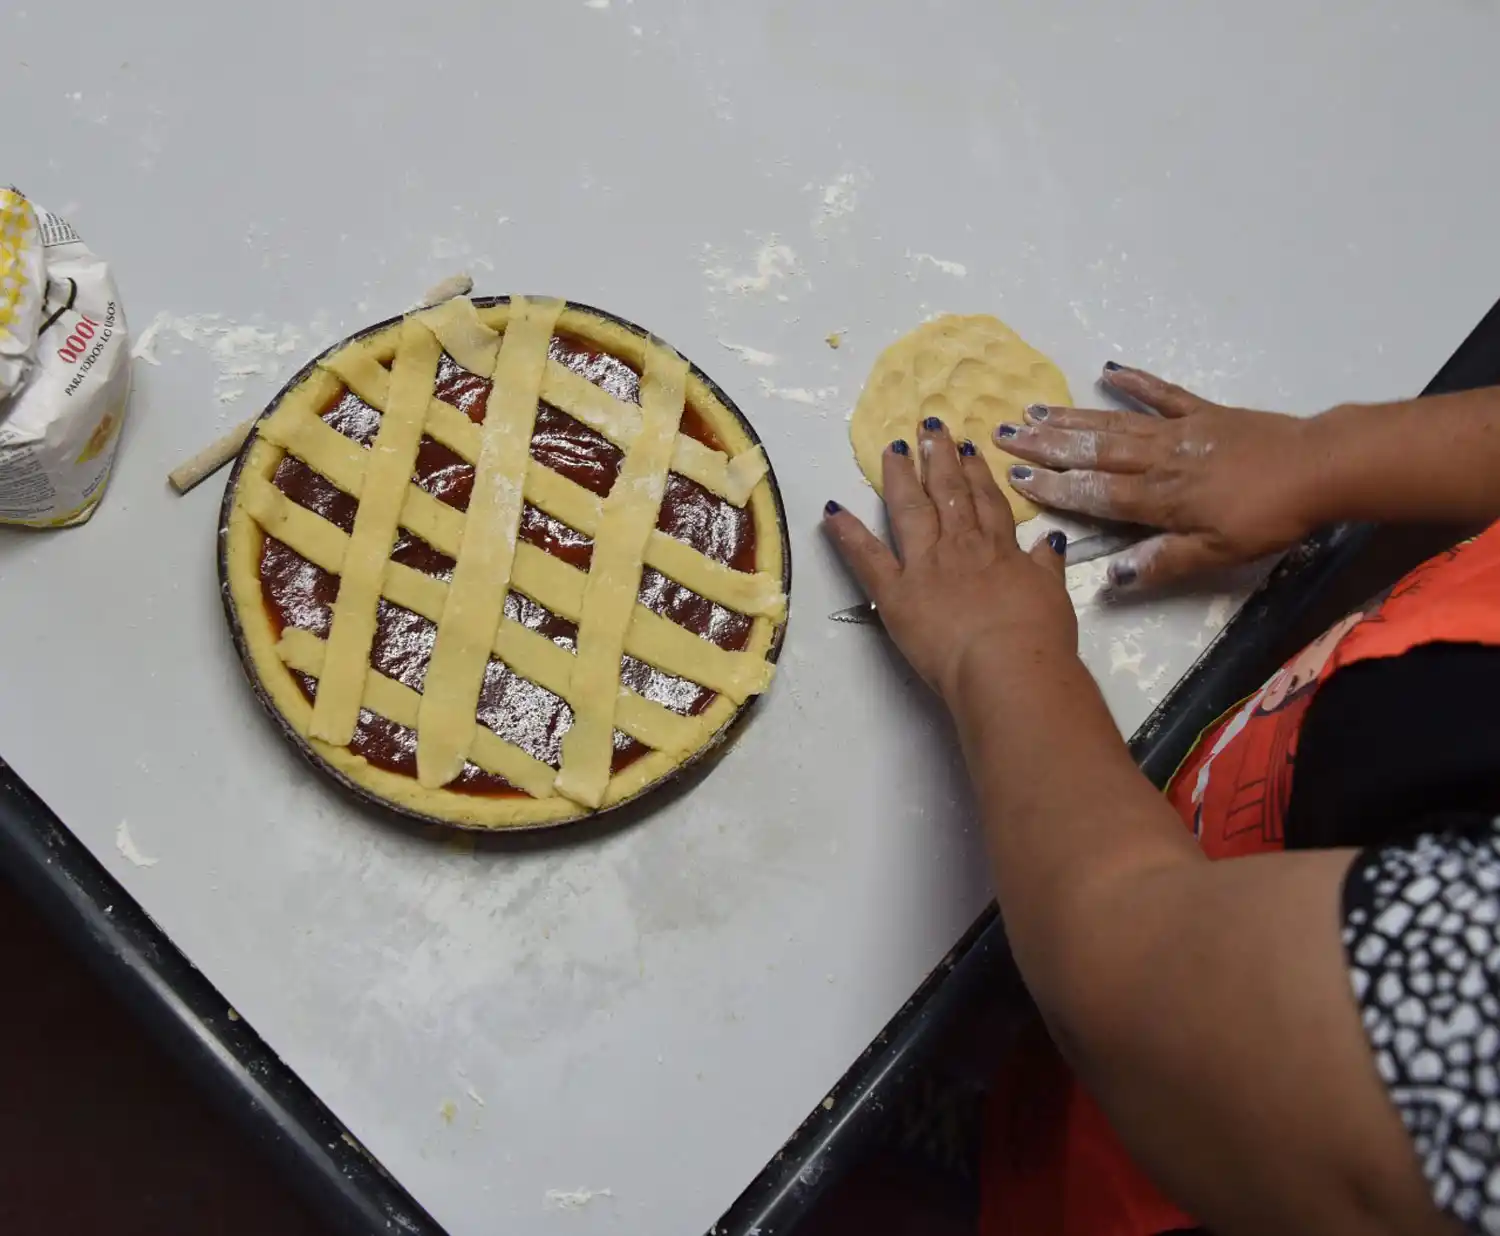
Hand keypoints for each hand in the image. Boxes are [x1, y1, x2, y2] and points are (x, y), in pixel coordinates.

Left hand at [823, 418, 1077, 705]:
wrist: (1008, 665)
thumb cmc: (1037, 639)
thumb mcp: (1053, 595)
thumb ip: (1046, 566)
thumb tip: (1050, 542)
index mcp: (998, 549)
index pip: (987, 501)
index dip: (976, 472)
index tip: (968, 447)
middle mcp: (960, 546)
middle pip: (949, 493)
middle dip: (938, 457)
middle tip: (929, 427)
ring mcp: (925, 565)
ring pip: (911, 510)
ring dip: (901, 476)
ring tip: (893, 448)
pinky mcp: (896, 592)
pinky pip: (867, 557)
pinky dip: (847, 533)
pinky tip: (832, 511)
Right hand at [998, 364, 1319, 591]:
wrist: (1320, 469)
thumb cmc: (1269, 518)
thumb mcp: (1217, 554)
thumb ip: (1162, 562)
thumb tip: (1110, 575)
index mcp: (1159, 498)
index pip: (1094, 493)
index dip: (1053, 487)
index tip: (1015, 477)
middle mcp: (1159, 460)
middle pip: (1093, 452)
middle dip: (1046, 444)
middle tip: (1004, 433)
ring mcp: (1180, 431)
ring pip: (1115, 424)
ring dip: (1072, 417)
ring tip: (1034, 410)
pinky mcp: (1204, 413)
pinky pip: (1162, 394)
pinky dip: (1134, 383)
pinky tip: (1108, 371)